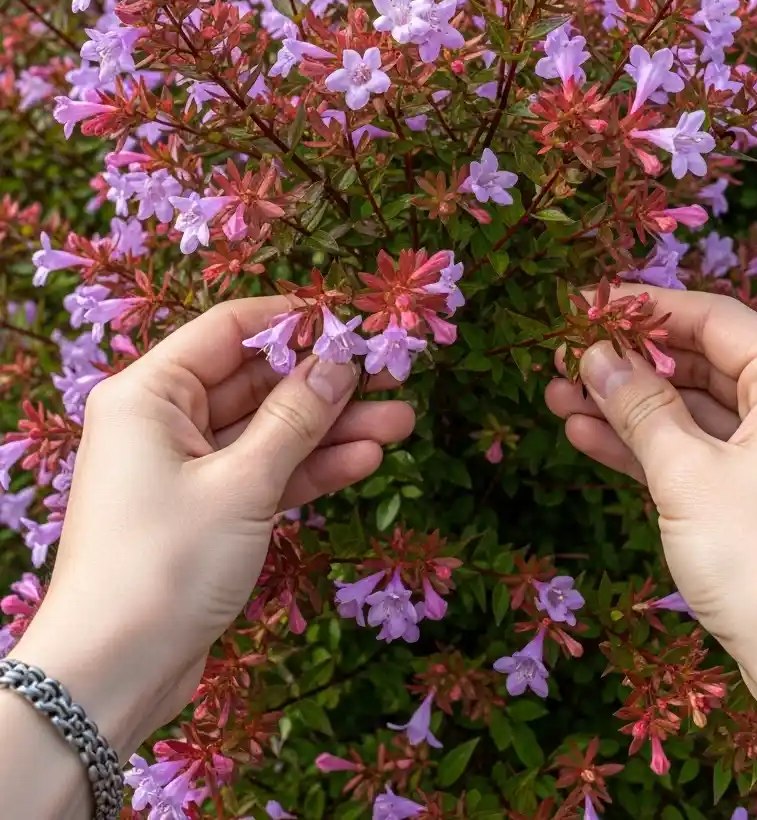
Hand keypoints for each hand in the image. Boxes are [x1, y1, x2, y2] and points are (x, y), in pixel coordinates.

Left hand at [11, 298, 413, 756]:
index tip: (355, 323)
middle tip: (393, 375)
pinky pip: (263, 472)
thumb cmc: (164, 564)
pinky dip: (308, 468)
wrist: (113, 674)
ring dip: (330, 428)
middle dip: (325, 382)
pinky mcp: (205, 511)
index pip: (229, 330)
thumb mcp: (242, 483)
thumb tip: (340, 358)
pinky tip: (365, 459)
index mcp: (148, 393)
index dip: (295, 323)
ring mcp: (184, 468)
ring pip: (267, 430)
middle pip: (255, 381)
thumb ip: (297, 416)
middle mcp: (161, 421)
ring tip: (401, 420)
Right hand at [545, 286, 756, 700]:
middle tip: (562, 363)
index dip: (644, 309)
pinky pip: (714, 456)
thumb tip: (595, 356)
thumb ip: (638, 405)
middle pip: (708, 366)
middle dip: (630, 367)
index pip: (716, 320)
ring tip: (559, 402)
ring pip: (704, 415)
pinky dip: (660, 449)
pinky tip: (592, 439)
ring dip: (634, 410)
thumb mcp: (686, 474)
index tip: (584, 306)